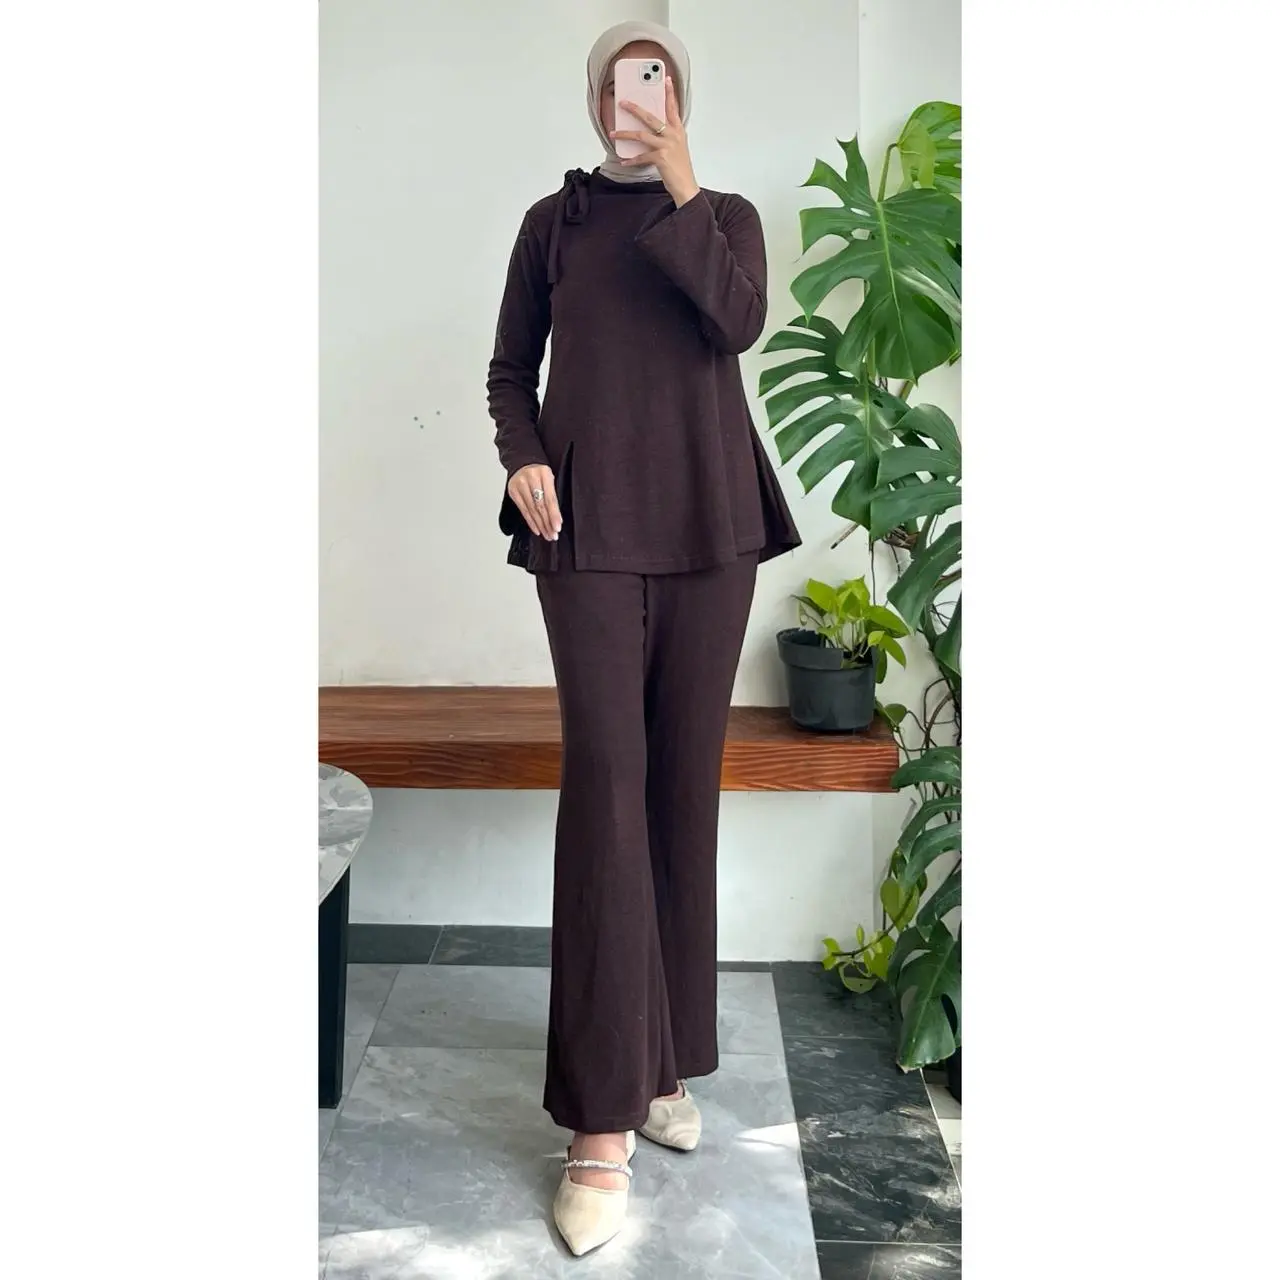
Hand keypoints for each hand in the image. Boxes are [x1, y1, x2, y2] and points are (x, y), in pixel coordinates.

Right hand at [507, 463, 561, 540]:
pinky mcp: (513, 492)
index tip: (557, 527)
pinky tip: (537, 529)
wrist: (523, 462)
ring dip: (540, 525)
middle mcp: (531, 478)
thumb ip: (552, 495)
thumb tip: (556, 518)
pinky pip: (523, 510)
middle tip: (553, 534)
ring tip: (547, 534)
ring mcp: (520, 485)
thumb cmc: (540, 472)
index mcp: (544, 473)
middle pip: (540, 506)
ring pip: (532, 510)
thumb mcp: (550, 478)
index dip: (554, 514)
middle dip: (547, 523)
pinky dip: (531, 521)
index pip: (550, 499)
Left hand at [613, 74, 699, 206]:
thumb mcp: (677, 147)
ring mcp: (667, 146)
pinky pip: (641, 156)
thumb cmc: (680, 168)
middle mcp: (673, 135)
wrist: (686, 186)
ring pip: (641, 135)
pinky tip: (624, 161)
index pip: (673, 108)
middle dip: (635, 109)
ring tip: (613, 133)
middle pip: (651, 117)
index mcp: (678, 131)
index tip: (666, 79)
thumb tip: (650, 131)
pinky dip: (631, 160)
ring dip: (625, 134)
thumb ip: (667, 136)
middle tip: (623, 103)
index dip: (670, 93)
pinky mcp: (661, 158)